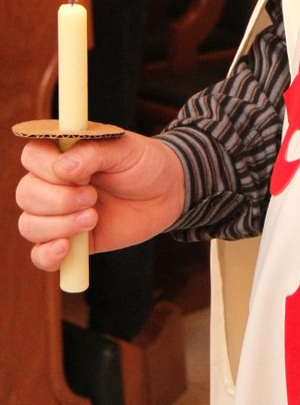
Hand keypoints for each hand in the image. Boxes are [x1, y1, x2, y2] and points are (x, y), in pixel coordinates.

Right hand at [16, 132, 185, 271]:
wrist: (169, 192)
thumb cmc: (144, 163)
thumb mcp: (124, 149)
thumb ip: (93, 152)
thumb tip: (62, 169)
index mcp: (62, 152)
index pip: (31, 156)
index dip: (47, 167)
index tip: (77, 174)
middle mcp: (54, 183)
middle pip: (27, 194)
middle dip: (58, 200)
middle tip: (92, 198)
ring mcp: (59, 214)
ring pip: (30, 225)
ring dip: (58, 226)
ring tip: (93, 218)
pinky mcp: (70, 242)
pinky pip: (40, 255)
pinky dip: (47, 255)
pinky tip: (67, 249)